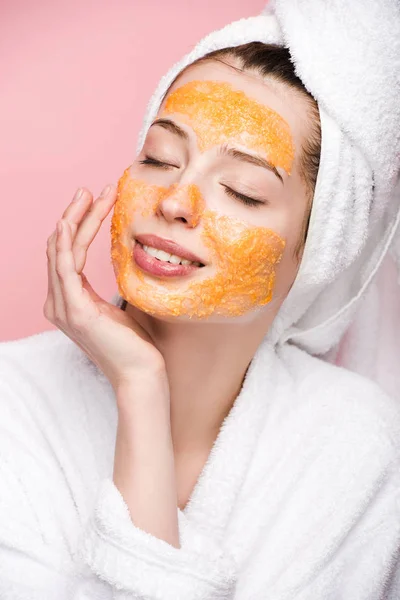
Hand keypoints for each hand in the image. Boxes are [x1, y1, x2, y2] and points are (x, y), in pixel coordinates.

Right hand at [43, 185, 166, 393]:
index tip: (95, 200)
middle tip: (90, 189)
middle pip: (60, 247)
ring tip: (90, 194)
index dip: (78, 225)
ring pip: (62, 250)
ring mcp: (63, 307)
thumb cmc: (135, 345)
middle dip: (75, 214)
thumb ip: (107, 288)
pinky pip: (65, 267)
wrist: (141, 374)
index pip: (67, 253)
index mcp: (68, 301)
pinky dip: (67, 241)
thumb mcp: (118, 308)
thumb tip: (121, 259)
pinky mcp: (74, 310)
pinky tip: (73, 220)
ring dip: (75, 219)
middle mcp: (58, 303)